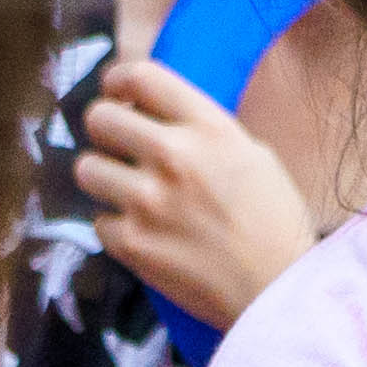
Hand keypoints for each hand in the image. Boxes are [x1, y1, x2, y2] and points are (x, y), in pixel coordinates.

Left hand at [78, 58, 318, 329]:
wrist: (279, 290)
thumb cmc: (274, 222)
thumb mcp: (252, 155)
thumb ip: (202, 131)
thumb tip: (154, 117)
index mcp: (209, 128)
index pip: (141, 76)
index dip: (117, 80)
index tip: (116, 92)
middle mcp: (174, 157)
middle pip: (99, 117)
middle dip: (104, 129)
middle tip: (116, 146)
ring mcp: (148, 202)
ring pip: (86, 168)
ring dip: (103, 179)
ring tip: (127, 193)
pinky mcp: (133, 244)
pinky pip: (100, 221)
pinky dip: (117, 228)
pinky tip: (145, 235)